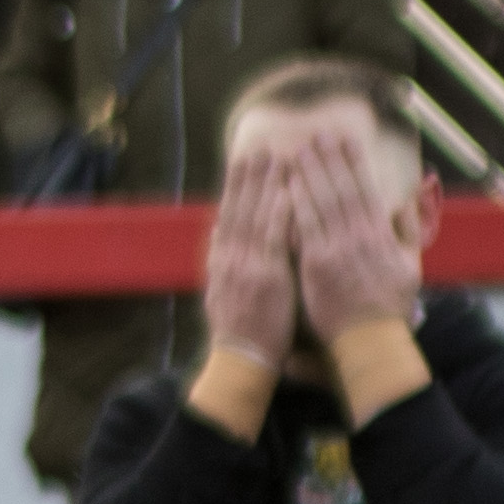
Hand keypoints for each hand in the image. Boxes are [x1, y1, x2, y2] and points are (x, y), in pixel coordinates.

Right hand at [197, 134, 301, 365]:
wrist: (242, 357)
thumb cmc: (240, 329)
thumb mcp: (219, 291)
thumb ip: (219, 259)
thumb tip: (216, 232)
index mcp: (223, 260)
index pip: (229, 214)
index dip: (236, 186)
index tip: (243, 160)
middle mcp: (231, 257)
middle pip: (239, 208)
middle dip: (248, 176)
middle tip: (257, 145)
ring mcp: (247, 265)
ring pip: (255, 216)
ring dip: (264, 184)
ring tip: (274, 156)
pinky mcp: (266, 276)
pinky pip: (273, 238)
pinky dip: (279, 213)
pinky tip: (287, 191)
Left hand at [284, 132, 422, 350]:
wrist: (370, 339)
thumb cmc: (388, 306)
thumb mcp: (409, 266)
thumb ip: (405, 232)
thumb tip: (407, 202)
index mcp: (381, 234)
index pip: (366, 189)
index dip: (354, 162)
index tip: (345, 139)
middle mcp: (361, 236)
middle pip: (343, 189)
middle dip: (330, 158)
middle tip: (317, 131)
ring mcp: (339, 248)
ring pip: (323, 202)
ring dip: (311, 173)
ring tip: (299, 148)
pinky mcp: (318, 264)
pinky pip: (305, 226)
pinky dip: (297, 203)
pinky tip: (286, 183)